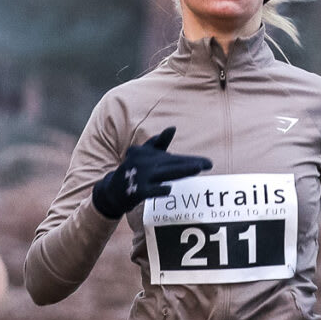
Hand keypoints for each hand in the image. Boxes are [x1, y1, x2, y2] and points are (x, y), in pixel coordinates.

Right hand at [90, 127, 211, 219]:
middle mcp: (144, 163)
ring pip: (166, 174)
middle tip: (208, 165)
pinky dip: (161, 189)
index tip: (208, 164)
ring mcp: (140, 177)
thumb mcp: (142, 155)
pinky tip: (169, 190)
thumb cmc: (133, 171)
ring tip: (196, 169)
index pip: (173, 157)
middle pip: (172, 163)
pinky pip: (152, 190)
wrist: (112, 191)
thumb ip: (158, 144)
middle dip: (190, 164)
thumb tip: (172, 128)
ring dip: (181, 170)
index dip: (191, 160)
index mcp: (147, 153)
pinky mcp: (137, 191)